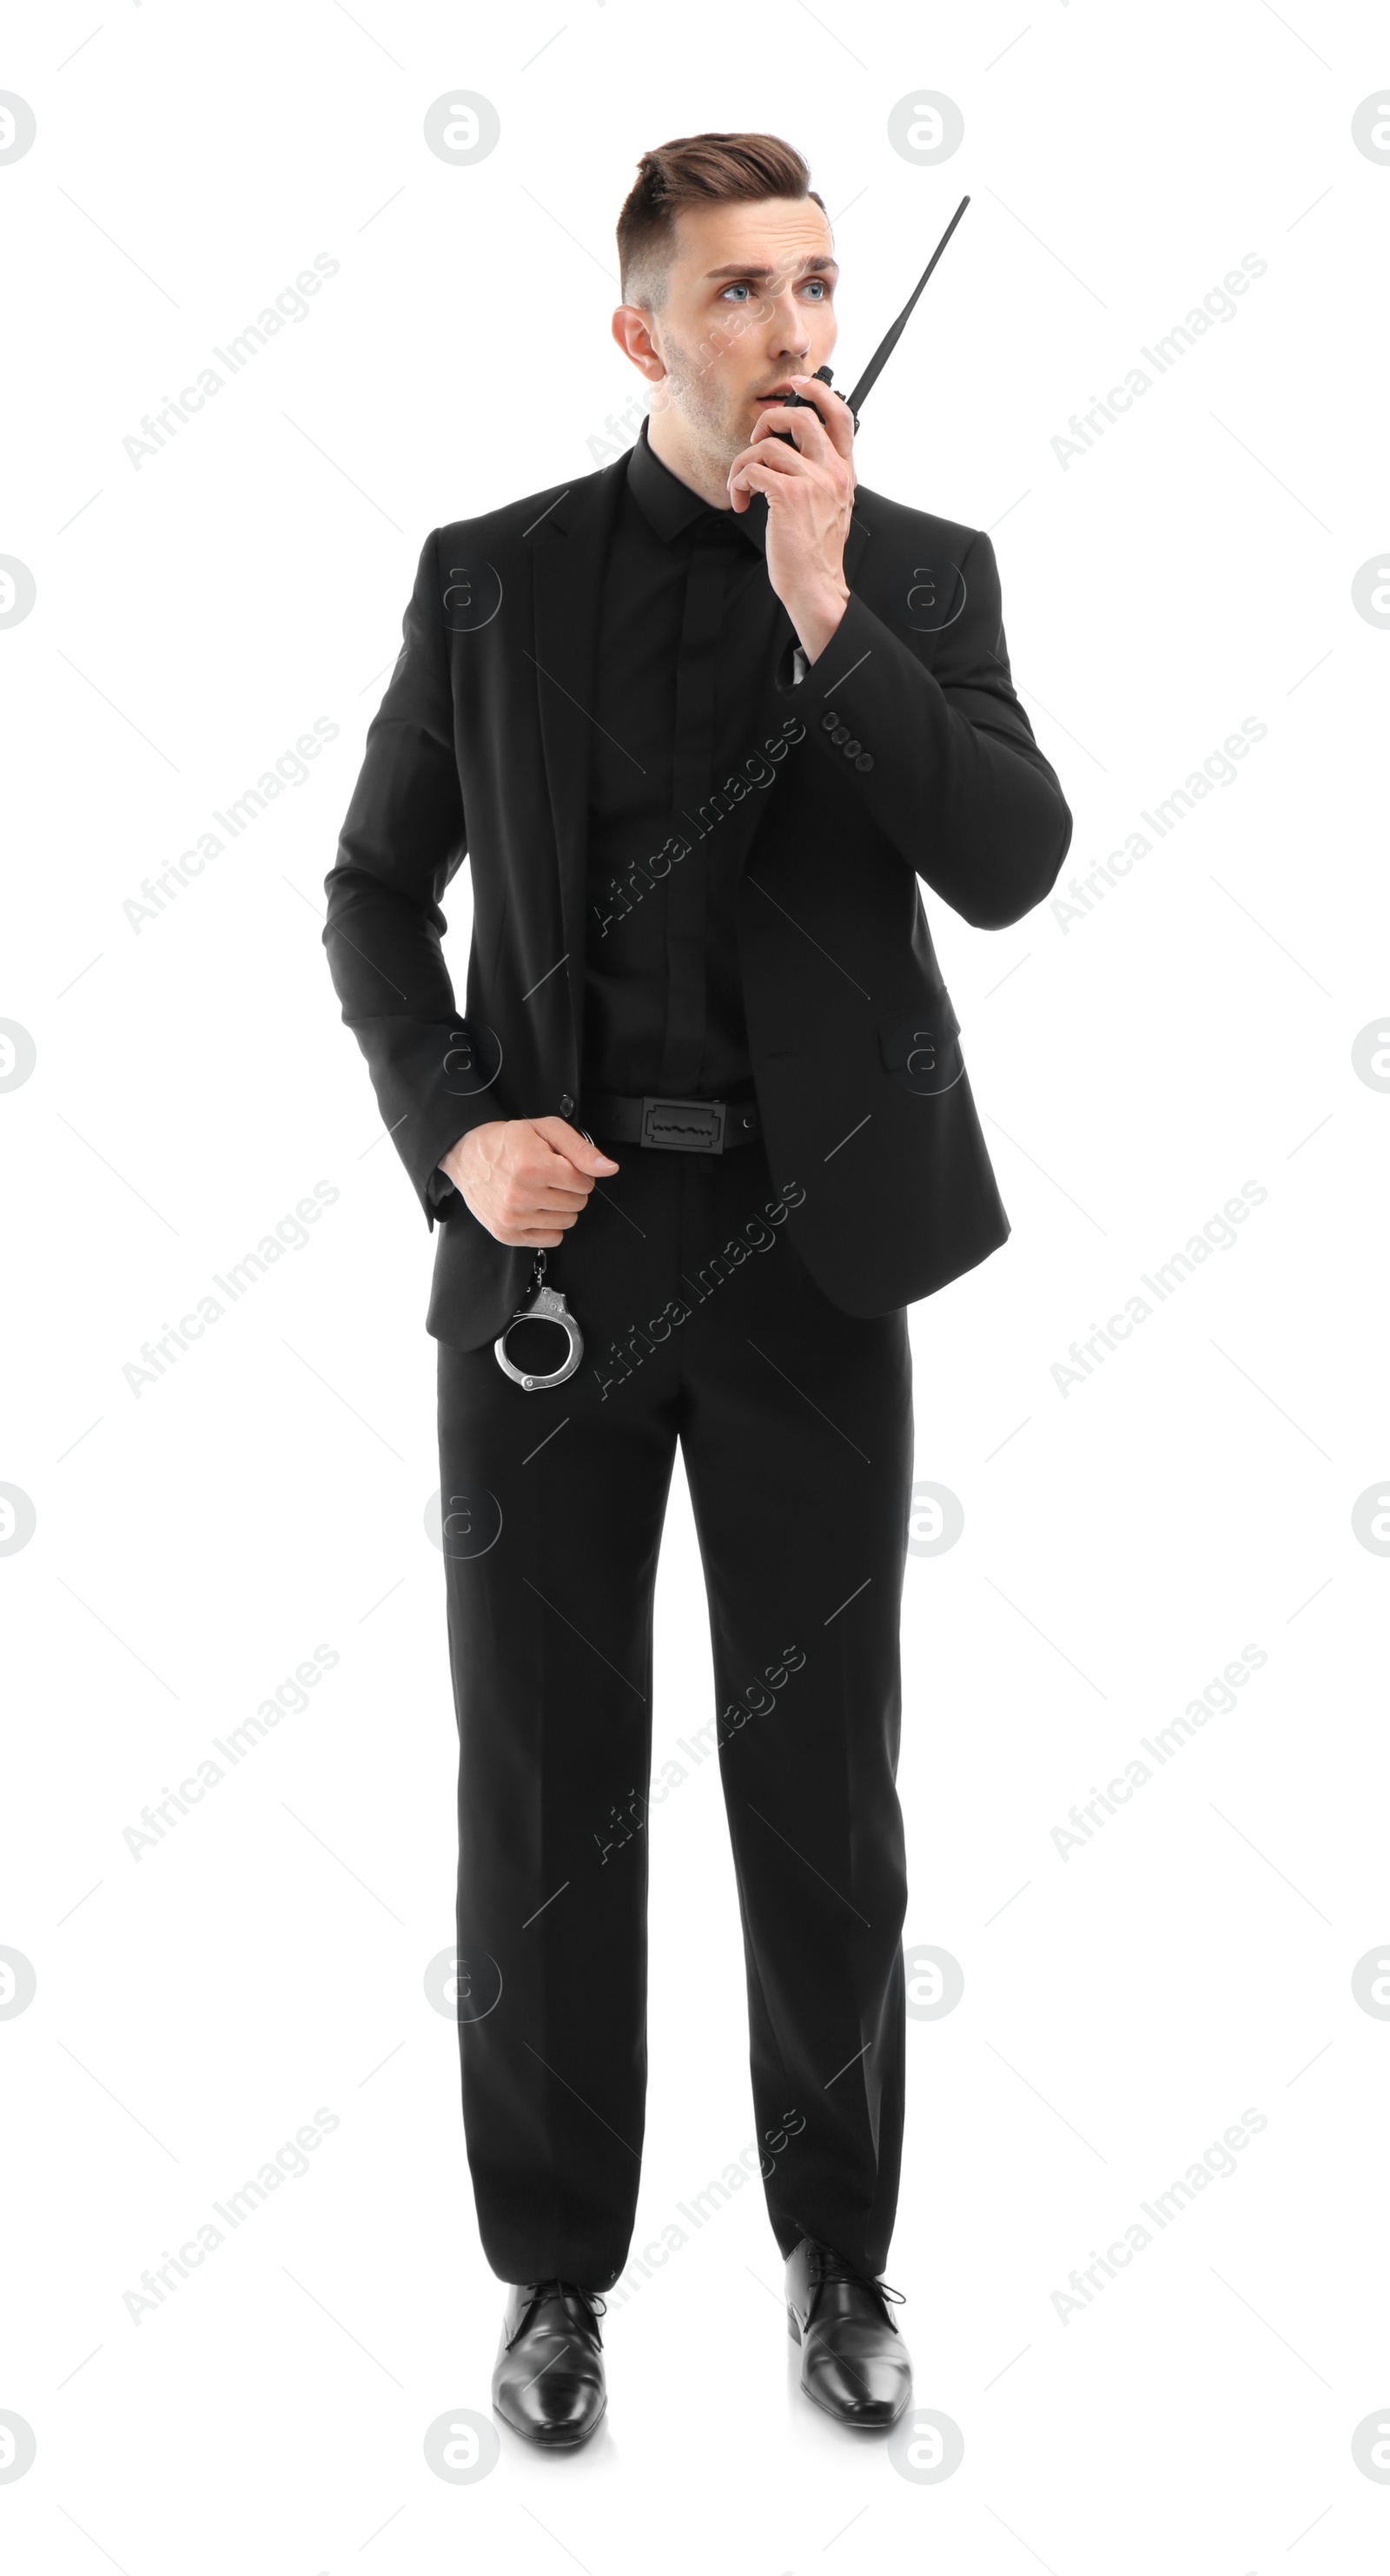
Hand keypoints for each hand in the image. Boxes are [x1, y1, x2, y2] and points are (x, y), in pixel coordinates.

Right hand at [440, 1117, 618, 1247]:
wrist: (467, 1155)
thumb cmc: (506, 1142)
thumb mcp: (547, 1130)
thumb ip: (582, 1149)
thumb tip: (608, 1168)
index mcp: (533, 1166)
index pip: (585, 1183)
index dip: (578, 1173)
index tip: (562, 1166)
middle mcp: (521, 1194)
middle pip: (578, 1204)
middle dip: (569, 1189)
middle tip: (548, 1177)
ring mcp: (513, 1217)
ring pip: (567, 1222)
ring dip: (559, 1208)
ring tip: (539, 1191)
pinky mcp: (507, 1233)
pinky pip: (551, 1239)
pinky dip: (548, 1225)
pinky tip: (534, 1208)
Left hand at [727, 379, 855, 662]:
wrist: (816, 584)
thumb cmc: (817, 551)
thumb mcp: (833, 506)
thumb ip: (823, 476)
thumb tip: (795, 454)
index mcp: (844, 471)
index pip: (840, 414)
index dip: (816, 390)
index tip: (795, 384)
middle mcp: (832, 472)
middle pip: (800, 417)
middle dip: (768, 421)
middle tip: (755, 443)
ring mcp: (812, 483)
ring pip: (767, 446)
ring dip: (743, 464)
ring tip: (742, 486)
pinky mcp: (788, 496)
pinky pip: (753, 470)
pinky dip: (739, 482)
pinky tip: (742, 500)